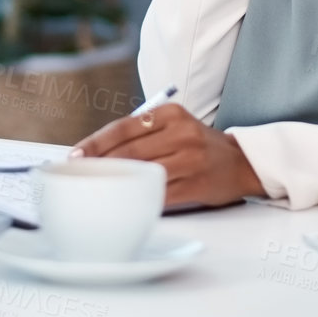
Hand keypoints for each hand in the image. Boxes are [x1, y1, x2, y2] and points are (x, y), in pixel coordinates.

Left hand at [70, 103, 265, 207]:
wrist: (243, 162)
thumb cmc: (198, 145)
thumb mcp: (175, 125)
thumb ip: (142, 133)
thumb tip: (97, 151)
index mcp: (171, 113)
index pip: (123, 127)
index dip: (95, 142)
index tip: (75, 155)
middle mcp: (181, 133)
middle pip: (129, 151)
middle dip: (100, 165)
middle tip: (79, 175)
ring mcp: (190, 159)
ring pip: (141, 173)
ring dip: (117, 183)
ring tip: (97, 189)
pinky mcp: (196, 184)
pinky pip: (158, 194)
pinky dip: (139, 198)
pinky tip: (125, 203)